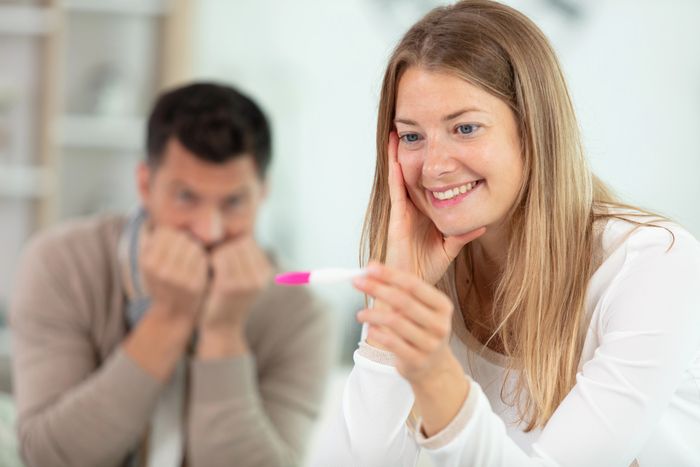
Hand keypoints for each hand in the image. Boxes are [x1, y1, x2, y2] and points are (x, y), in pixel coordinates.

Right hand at [139, 226, 207, 322]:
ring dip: (195, 249)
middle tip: (186, 251)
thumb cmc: (162, 283)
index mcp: (147, 262)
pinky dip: (202, 260)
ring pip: (193, 247)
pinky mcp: (194, 284)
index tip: (175, 244)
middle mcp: (160, 269)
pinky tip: (199, 267)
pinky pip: (202, 260)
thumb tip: (159, 216)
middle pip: (181, 238)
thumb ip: (153, 244)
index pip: (165, 232)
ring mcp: (178, 278)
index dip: (173, 235)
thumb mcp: (150, 265)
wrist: (172, 313)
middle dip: (186, 241)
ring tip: (192, 258)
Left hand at [200, 236, 272, 332]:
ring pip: (229, 249)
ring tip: (211, 264)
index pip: (248, 242)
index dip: (232, 245)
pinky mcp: (230, 286)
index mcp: (265, 272)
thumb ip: (244, 259)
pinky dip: (211, 259)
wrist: (222, 328)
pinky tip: (207, 267)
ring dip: (216, 253)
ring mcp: (247, 281)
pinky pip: (219, 258)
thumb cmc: (228, 299)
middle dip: (225, 247)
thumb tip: (238, 231)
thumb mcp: (244, 279)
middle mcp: (260, 276)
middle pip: (240, 243)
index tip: (223, 256)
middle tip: (214, 259)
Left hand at [354, 262, 461, 385]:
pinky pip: (392, 343)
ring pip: (394, 322)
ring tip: (361, 314)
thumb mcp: (418, 308)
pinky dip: (377, 333)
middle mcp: (440, 324)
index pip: (413, 284)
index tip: (369, 268)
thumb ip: (398, 288)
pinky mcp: (417, 360)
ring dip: (372, 314)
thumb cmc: (420, 330)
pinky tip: (370, 329)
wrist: (433, 367)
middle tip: (357, 282)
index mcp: (442, 306)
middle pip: (403, 301)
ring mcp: (430, 344)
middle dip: (377, 289)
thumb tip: (371, 267)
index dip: (390, 275)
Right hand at [385, 132, 485, 284]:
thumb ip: (462, 235)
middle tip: (410, 130)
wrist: (409, 288)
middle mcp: (411, 211)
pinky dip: (395, 174)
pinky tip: (396, 157)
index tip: (431, 148)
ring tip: (396, 134)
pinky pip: (396, 192)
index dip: (426, 167)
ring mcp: (402, 213)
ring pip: (399, 179)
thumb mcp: (449, 249)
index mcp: (422, 216)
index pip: (424, 186)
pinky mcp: (396, 220)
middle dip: (408, 155)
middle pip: (410, 176)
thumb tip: (481, 224)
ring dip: (397, 157)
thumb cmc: (424, 271)